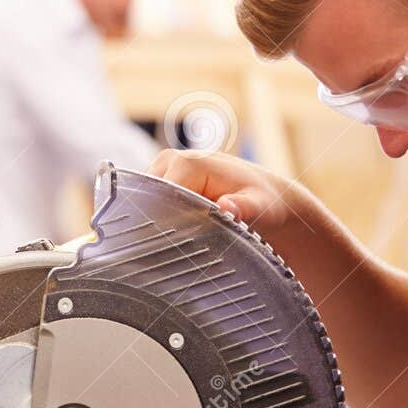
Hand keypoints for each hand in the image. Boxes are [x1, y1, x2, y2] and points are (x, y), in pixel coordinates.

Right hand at [148, 149, 314, 234]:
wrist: (262, 193)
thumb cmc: (262, 198)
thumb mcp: (259, 205)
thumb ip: (243, 207)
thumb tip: (227, 207)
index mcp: (189, 163)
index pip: (158, 196)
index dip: (163, 223)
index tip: (175, 244)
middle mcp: (171, 160)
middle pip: (146, 198)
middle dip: (156, 224)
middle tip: (177, 247)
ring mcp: (163, 169)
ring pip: (144, 201)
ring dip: (155, 222)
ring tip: (176, 242)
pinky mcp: (162, 180)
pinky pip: (149, 201)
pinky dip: (156, 218)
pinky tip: (172, 235)